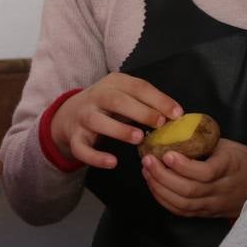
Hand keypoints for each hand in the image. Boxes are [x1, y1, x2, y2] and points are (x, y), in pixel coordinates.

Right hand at [49, 74, 181, 169]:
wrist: (69, 114)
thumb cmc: (108, 106)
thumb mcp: (125, 96)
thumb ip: (147, 103)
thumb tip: (176, 115)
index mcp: (113, 83)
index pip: (137, 87)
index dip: (158, 99)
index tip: (177, 113)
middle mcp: (96, 97)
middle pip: (117, 101)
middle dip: (141, 111)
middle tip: (160, 123)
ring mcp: (83, 117)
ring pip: (97, 121)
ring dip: (119, 129)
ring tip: (139, 138)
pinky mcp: (74, 137)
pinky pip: (82, 148)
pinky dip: (96, 156)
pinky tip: (112, 162)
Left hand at [142, 140, 246, 218]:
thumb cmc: (243, 160)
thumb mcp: (229, 145)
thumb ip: (204, 141)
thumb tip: (174, 129)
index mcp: (230, 167)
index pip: (205, 173)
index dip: (183, 166)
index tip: (166, 154)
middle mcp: (221, 189)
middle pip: (189, 191)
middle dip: (163, 176)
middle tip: (148, 160)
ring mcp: (213, 204)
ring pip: (183, 204)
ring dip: (160, 188)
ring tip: (147, 171)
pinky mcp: (206, 213)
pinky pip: (182, 211)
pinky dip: (164, 200)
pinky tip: (154, 186)